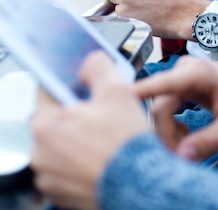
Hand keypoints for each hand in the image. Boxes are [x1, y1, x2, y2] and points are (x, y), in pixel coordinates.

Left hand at [31, 51, 148, 209]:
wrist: (139, 186)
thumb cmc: (125, 145)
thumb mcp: (116, 90)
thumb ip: (97, 66)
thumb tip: (90, 61)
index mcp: (46, 124)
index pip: (48, 89)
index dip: (69, 82)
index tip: (83, 84)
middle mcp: (40, 152)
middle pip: (56, 118)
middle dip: (77, 113)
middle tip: (102, 113)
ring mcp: (49, 175)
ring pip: (62, 143)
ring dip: (79, 137)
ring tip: (105, 138)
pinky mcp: (60, 193)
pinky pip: (67, 166)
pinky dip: (81, 160)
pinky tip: (102, 156)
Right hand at [135, 56, 217, 160]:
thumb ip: (211, 139)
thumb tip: (183, 154)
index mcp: (197, 73)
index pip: (162, 83)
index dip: (140, 92)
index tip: (119, 100)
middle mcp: (184, 71)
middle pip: (159, 104)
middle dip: (165, 132)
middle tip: (179, 152)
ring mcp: (180, 76)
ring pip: (159, 107)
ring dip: (168, 130)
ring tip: (187, 142)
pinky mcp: (179, 84)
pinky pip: (164, 106)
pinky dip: (170, 123)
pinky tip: (185, 132)